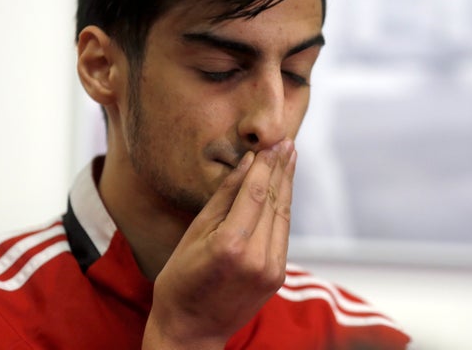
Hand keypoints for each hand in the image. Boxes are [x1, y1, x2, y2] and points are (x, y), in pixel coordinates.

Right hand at [142, 139, 296, 349]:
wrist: (192, 332)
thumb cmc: (181, 281)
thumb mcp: (194, 234)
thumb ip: (224, 197)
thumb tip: (247, 163)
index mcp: (232, 245)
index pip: (256, 193)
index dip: (266, 165)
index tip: (273, 142)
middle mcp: (258, 258)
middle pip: (275, 201)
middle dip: (281, 169)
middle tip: (287, 142)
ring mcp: (272, 270)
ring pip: (283, 216)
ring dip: (287, 185)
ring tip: (290, 157)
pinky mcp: (278, 276)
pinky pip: (282, 233)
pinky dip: (282, 208)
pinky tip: (283, 189)